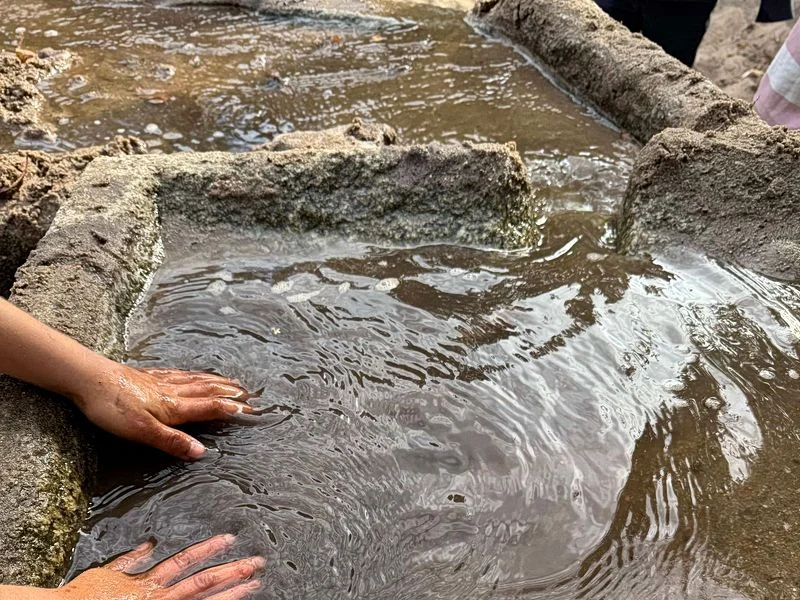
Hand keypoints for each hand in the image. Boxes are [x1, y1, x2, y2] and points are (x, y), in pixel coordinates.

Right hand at [55, 535, 264, 599]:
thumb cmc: (84, 597)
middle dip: (233, 572)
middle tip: (258, 563)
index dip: (209, 549)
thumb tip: (151, 543)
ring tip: (254, 585)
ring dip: (232, 594)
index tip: (230, 539)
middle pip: (204, 583)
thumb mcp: (107, 572)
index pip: (186, 561)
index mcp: (148, 583)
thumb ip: (131, 559)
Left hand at [71, 364, 253, 459]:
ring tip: (232, 382)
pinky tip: (193, 373)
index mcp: (174, 407)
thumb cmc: (112, 407)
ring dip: (217, 382)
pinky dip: (194, 374)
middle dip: (230, 393)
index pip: (210, 407)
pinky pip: (180, 374)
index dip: (231, 409)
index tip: (251, 410)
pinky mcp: (147, 376)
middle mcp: (172, 392)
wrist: (88, 378)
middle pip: (208, 391)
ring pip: (196, 380)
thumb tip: (202, 452)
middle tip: (250, 394)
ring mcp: (160, 381)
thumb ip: (172, 442)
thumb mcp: (142, 432)